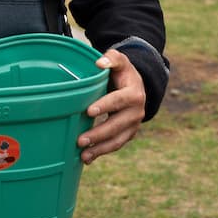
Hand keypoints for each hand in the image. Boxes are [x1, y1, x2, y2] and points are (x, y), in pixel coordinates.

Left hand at [77, 49, 145, 163]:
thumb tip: (99, 63)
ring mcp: (133, 125)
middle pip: (117, 125)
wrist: (135, 85)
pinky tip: (87, 158)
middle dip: (99, 134)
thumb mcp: (120, 61)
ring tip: (83, 156)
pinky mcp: (128, 134)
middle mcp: (136, 112)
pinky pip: (116, 145)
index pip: (118, 101)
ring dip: (100, 149)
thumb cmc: (122, 72)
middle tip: (80, 140)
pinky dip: (102, 152)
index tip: (89, 111)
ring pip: (118, 140)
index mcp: (134, 94)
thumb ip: (111, 59)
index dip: (105, 106)